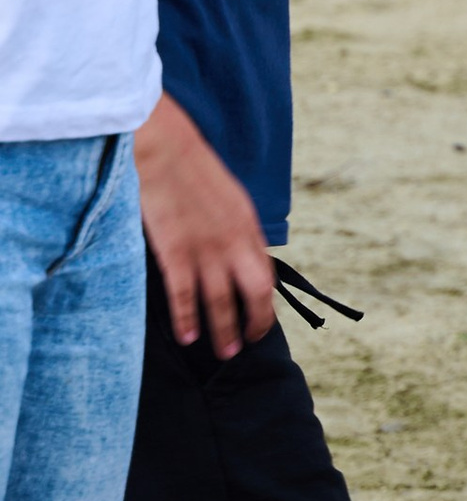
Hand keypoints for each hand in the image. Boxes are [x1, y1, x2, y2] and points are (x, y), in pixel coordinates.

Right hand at [132, 93, 273, 356]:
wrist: (165, 147)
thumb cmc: (192, 169)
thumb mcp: (228, 197)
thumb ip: (235, 228)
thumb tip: (238, 253)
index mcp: (249, 227)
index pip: (266, 275)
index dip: (265, 303)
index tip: (259, 321)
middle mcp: (234, 242)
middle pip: (256, 295)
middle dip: (255, 324)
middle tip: (246, 345)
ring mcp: (206, 249)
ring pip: (222, 302)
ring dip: (224, 331)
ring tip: (223, 353)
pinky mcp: (176, 251)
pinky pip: (185, 295)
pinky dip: (187, 319)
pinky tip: (188, 336)